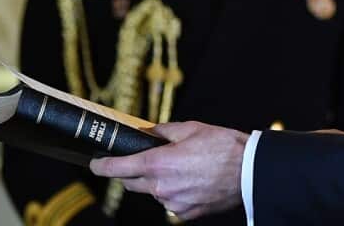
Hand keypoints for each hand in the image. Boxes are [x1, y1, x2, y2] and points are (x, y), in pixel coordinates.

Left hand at [90, 121, 247, 220]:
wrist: (249, 171)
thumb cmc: (222, 146)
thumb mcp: (190, 129)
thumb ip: (162, 132)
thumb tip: (146, 133)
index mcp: (158, 164)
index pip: (118, 168)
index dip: (102, 166)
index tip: (95, 163)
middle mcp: (161, 188)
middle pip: (131, 183)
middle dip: (131, 172)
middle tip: (143, 160)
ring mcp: (173, 203)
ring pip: (153, 192)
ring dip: (157, 182)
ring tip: (181, 168)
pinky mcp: (185, 213)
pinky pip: (170, 202)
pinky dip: (174, 192)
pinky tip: (191, 181)